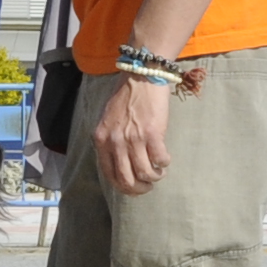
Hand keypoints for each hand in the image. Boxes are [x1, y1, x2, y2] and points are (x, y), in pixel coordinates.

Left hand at [94, 75, 172, 195]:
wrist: (141, 77)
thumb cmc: (125, 98)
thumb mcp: (108, 121)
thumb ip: (110, 142)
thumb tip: (120, 164)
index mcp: (101, 140)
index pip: (109, 175)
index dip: (124, 187)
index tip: (134, 187)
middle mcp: (115, 142)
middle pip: (127, 180)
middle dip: (140, 188)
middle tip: (148, 185)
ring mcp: (133, 138)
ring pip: (145, 173)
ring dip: (154, 177)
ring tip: (158, 171)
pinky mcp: (152, 133)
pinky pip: (160, 159)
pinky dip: (164, 163)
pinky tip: (165, 159)